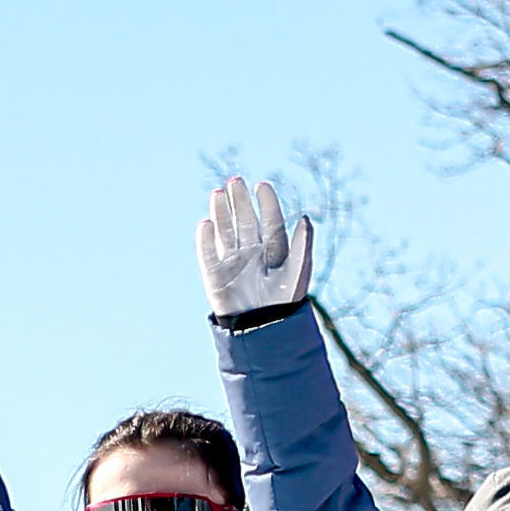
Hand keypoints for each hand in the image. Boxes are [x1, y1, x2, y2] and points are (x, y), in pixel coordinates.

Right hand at [197, 174, 314, 321]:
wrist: (265, 329)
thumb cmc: (285, 302)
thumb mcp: (298, 270)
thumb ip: (302, 244)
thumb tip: (304, 216)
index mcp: (275, 251)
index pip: (270, 221)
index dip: (267, 203)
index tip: (262, 185)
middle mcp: (253, 253)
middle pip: (245, 221)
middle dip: (240, 201)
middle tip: (235, 180)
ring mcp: (233, 263)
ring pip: (225, 232)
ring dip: (221, 213)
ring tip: (218, 192)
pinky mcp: (215, 276)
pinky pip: (207, 254)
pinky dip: (205, 239)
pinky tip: (205, 223)